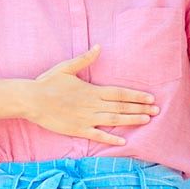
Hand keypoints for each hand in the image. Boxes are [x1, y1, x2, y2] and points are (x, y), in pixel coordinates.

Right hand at [27, 44, 159, 145]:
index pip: (120, 93)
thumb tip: (99, 47)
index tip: (150, 97)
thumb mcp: (67, 67)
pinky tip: (123, 142)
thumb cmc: (48, 82)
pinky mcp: (78, 129)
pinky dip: (111, 139)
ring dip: (131, 120)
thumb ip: (85, 59)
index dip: (136, 96)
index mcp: (92, 90)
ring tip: (147, 120)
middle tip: (157, 110)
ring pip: (114, 120)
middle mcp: (92, 104)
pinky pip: (98, 135)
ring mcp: (86, 118)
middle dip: (140, 108)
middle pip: (121, 107)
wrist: (31, 99)